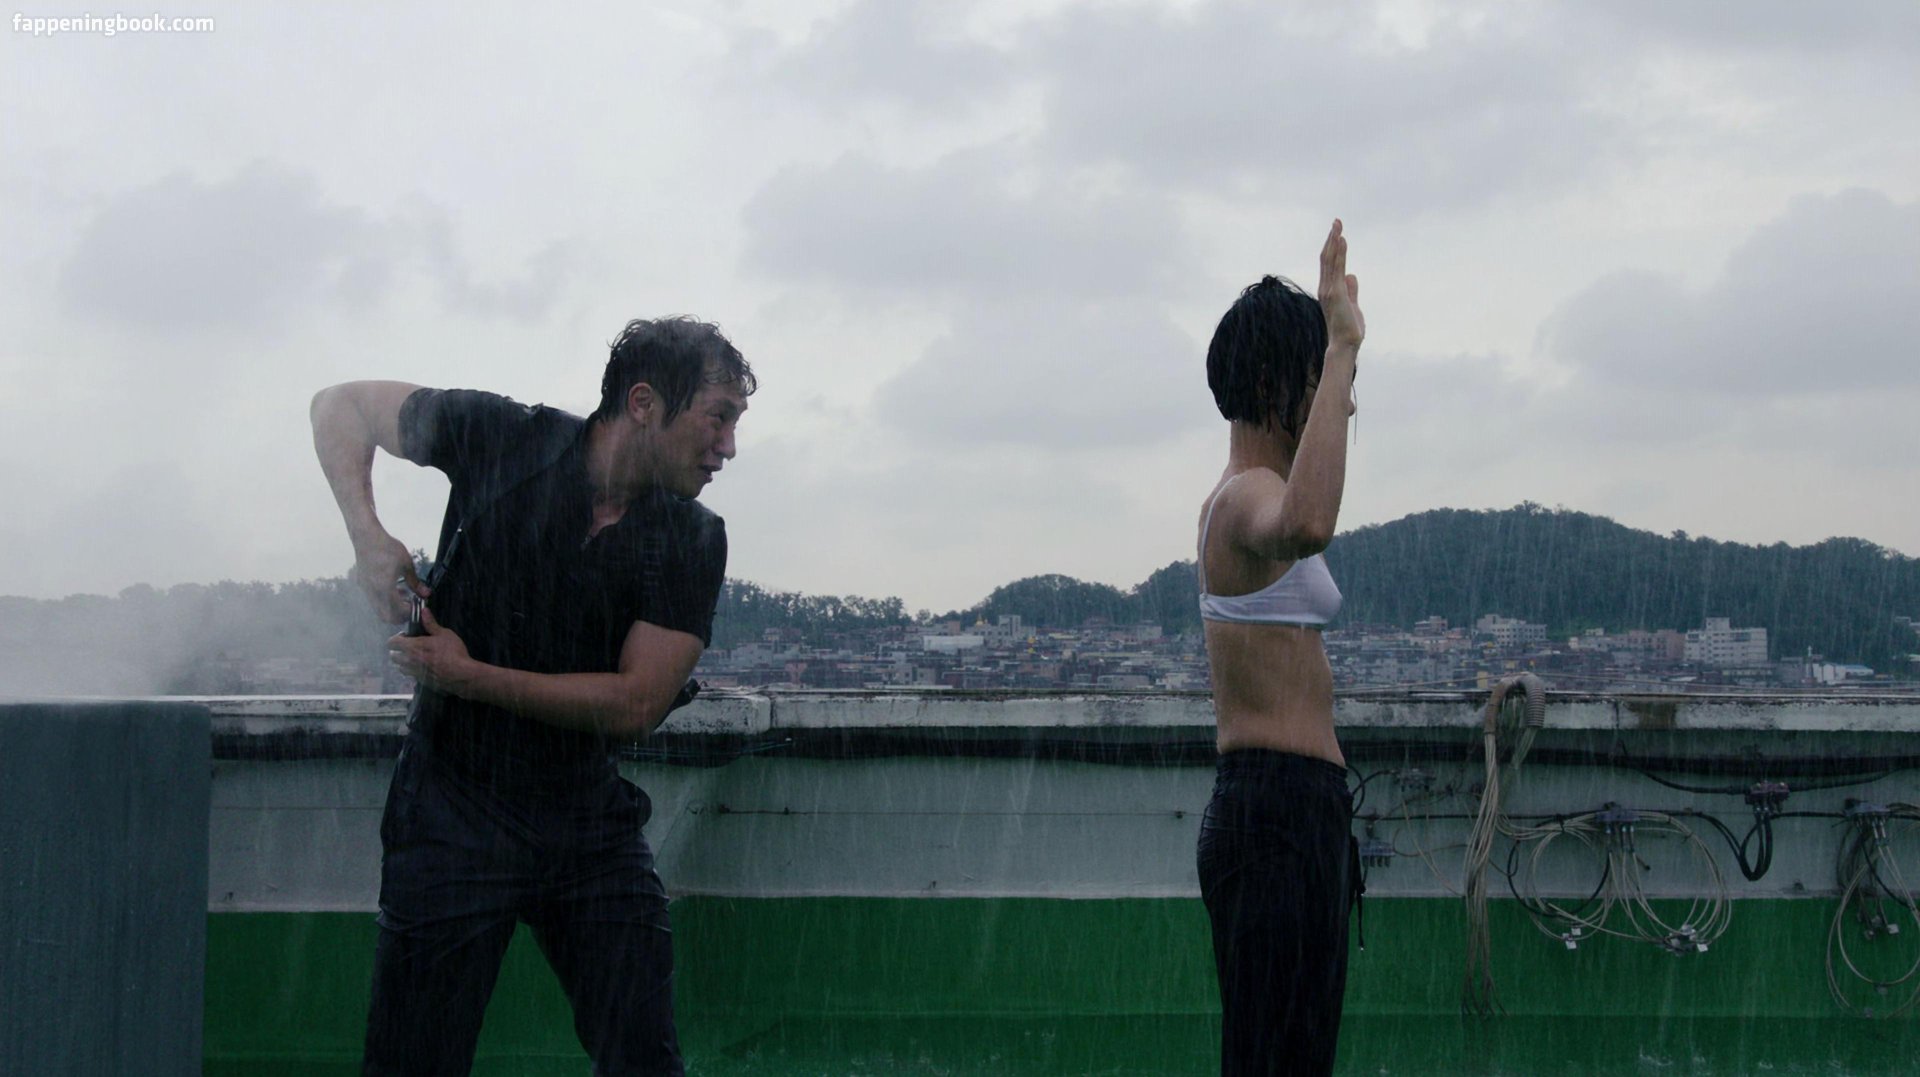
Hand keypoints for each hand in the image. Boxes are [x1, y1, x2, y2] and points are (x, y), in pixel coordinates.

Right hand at [353, 533, 426, 622]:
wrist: (367, 538)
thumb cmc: (387, 548)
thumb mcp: (407, 564)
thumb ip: (416, 582)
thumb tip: (425, 594)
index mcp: (385, 588)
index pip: (398, 612)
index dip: (410, 612)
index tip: (418, 605)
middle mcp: (373, 593)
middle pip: (387, 617)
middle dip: (401, 615)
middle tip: (412, 605)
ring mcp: (366, 590)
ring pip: (379, 611)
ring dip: (393, 608)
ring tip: (404, 595)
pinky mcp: (363, 586)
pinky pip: (375, 601)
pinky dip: (385, 601)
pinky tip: (394, 588)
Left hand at [387, 607, 472, 693]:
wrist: (462, 674)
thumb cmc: (453, 652)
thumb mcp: (444, 634)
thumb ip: (431, 624)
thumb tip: (424, 611)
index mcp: (413, 647)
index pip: (392, 642)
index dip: (396, 638)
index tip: (406, 636)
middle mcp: (409, 660)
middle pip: (393, 656)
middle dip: (397, 650)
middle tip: (409, 647)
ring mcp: (414, 672)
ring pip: (399, 667)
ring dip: (403, 662)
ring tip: (414, 658)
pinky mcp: (420, 681)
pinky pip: (410, 675)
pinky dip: (412, 671)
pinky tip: (423, 667)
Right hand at [1318, 218, 1364, 351]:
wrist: (1345, 345)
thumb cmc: (1348, 329)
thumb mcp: (1352, 305)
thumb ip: (1351, 290)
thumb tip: (1352, 275)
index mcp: (1328, 290)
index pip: (1328, 264)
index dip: (1332, 247)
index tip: (1337, 232)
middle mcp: (1325, 288)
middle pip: (1326, 257)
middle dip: (1331, 238)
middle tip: (1337, 221)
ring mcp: (1329, 290)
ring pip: (1330, 260)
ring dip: (1334, 241)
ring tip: (1338, 225)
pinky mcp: (1336, 293)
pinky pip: (1337, 268)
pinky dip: (1340, 253)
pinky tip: (1342, 240)